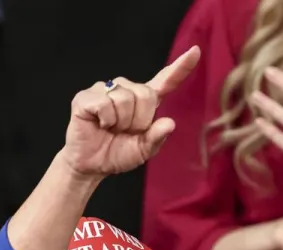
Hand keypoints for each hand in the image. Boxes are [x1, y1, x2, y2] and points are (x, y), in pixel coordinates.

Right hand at [57, 45, 200, 178]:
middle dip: (138, 120)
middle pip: (145, 94)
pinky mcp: (87, 96)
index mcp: (144, 101)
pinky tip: (100, 124)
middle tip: (125, 132)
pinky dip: (105, 119)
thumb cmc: (117, 154)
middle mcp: (126, 89)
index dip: (181, 67)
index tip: (196, 51)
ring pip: (125, 99)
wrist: (91, 166)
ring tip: (112, 129)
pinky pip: (105, 103)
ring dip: (121, 122)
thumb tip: (169, 123)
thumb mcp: (143, 151)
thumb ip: (156, 138)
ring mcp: (105, 90)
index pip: (166, 80)